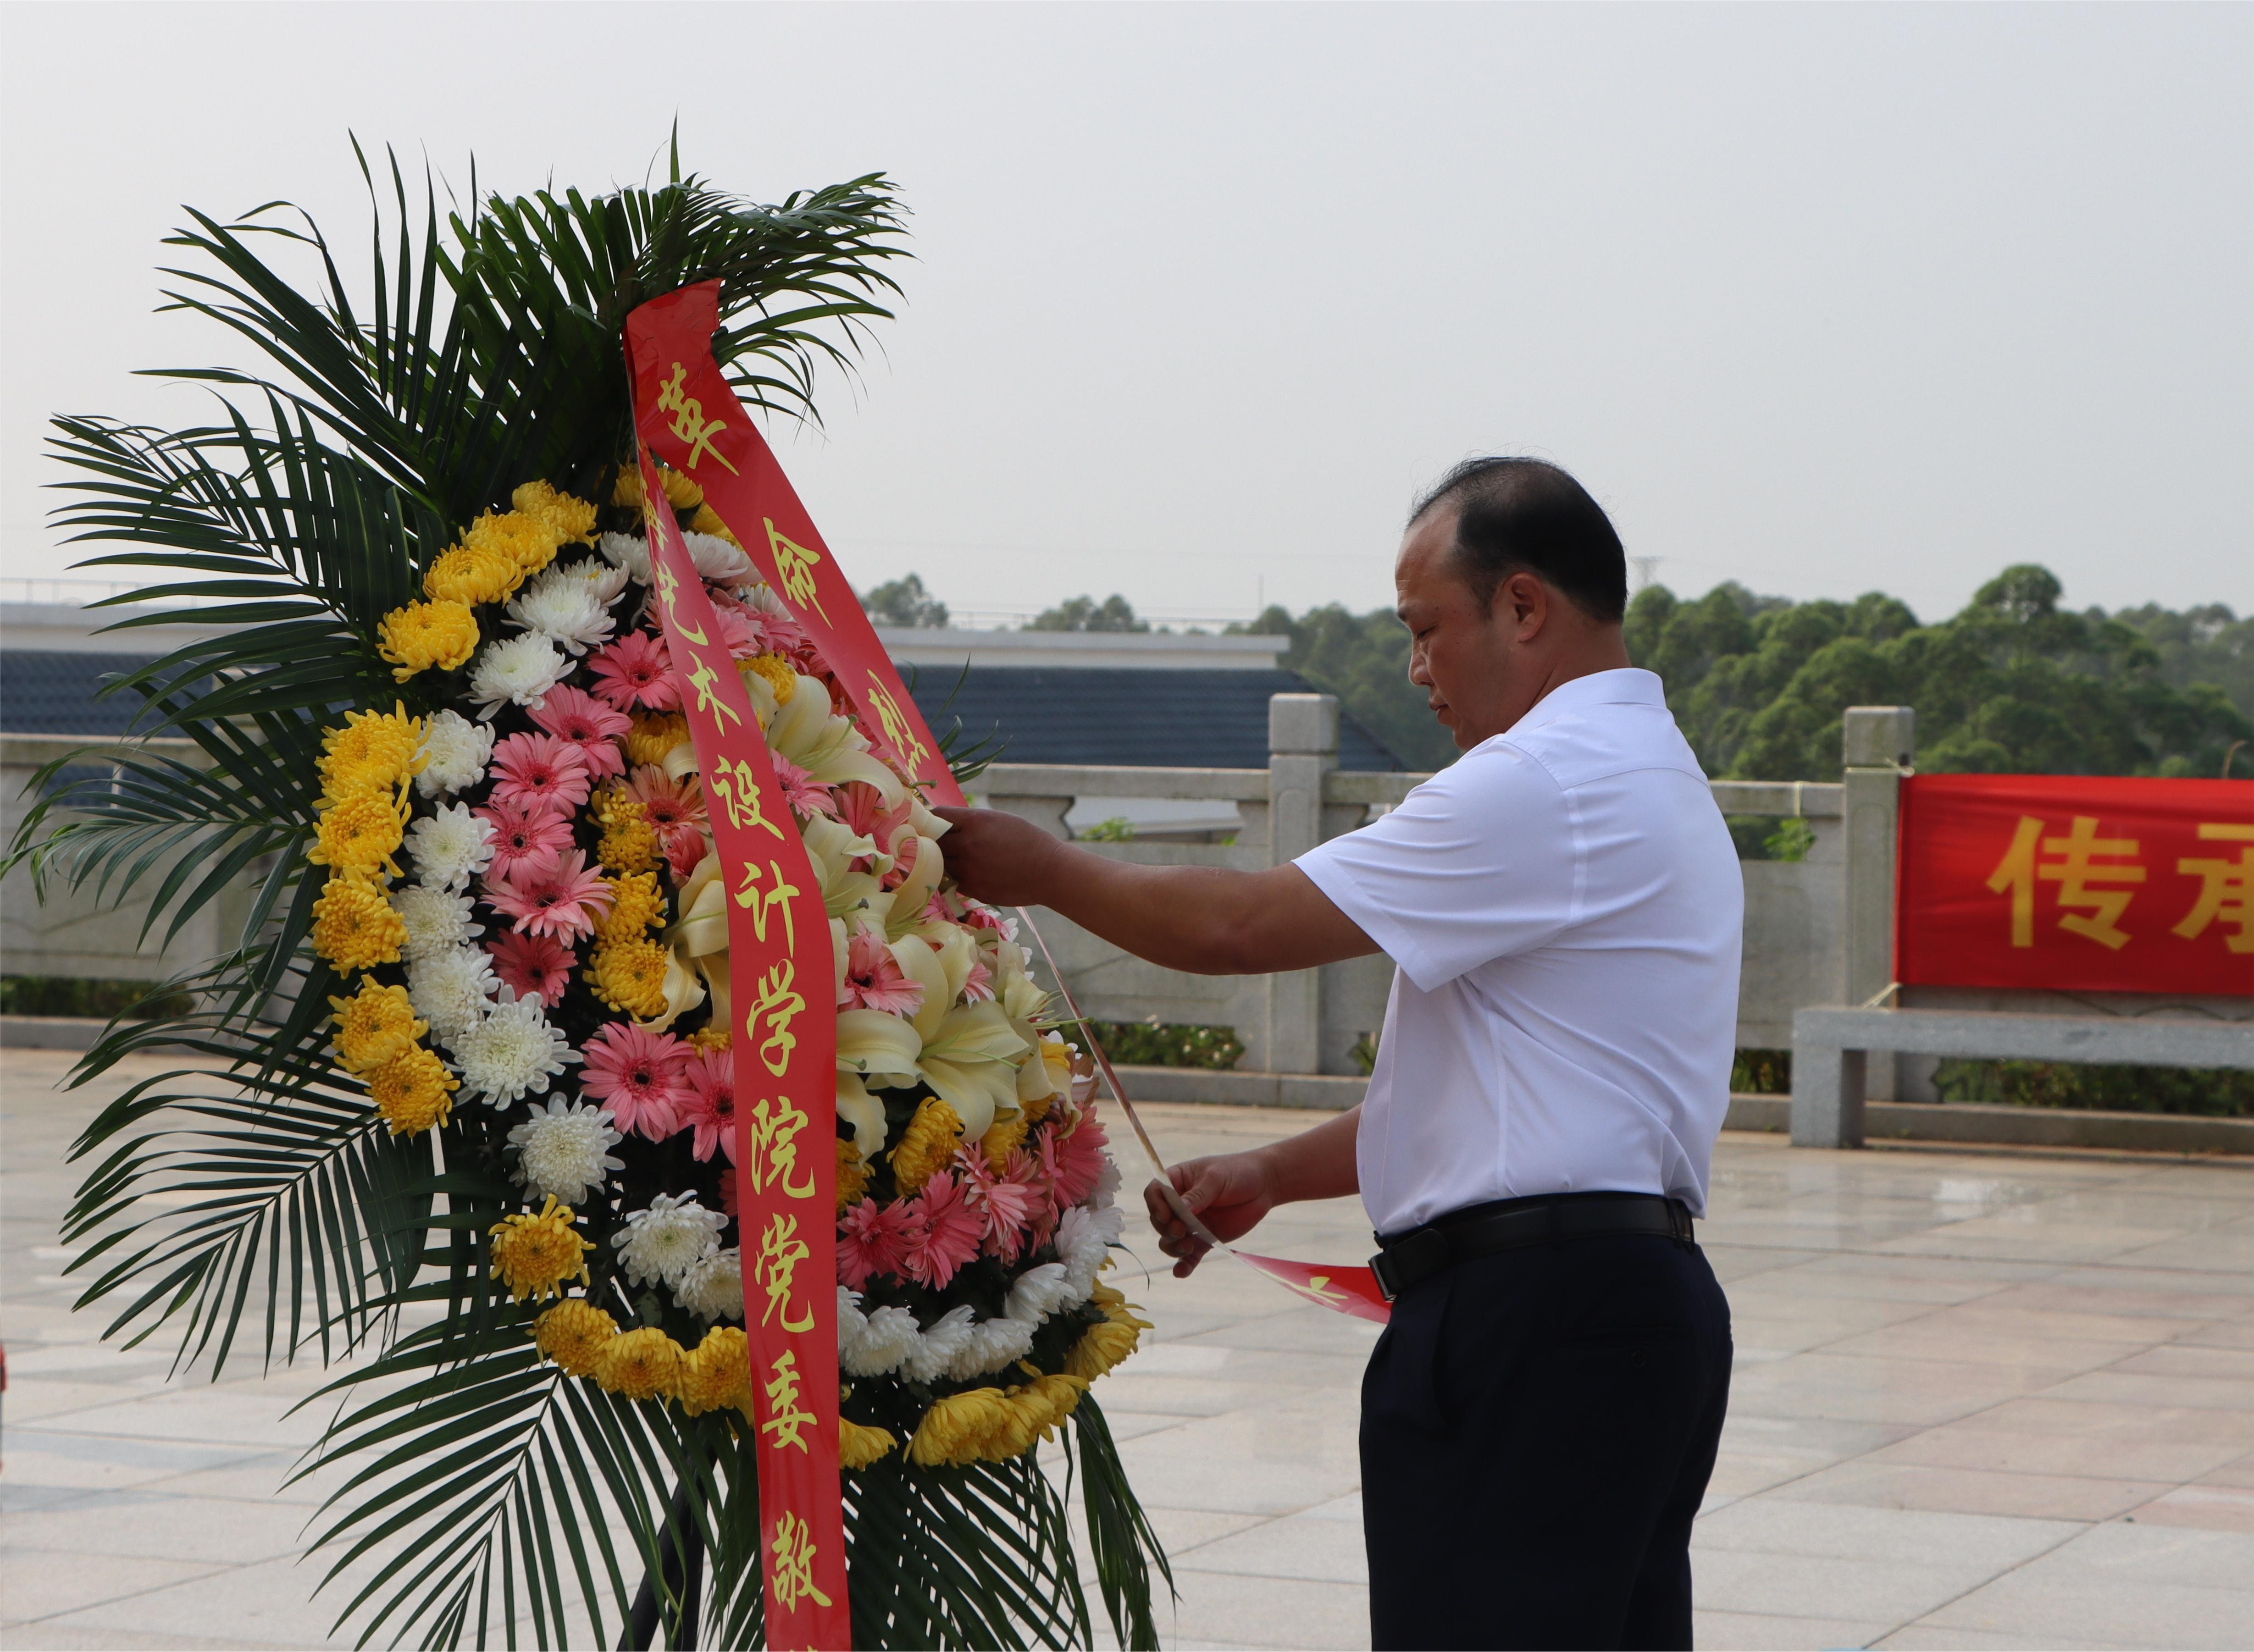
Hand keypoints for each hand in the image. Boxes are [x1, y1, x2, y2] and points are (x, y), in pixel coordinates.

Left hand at [930, 806, 1064, 906]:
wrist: (1050, 871)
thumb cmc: (1028, 840)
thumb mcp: (999, 820)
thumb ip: (970, 821)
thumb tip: (944, 824)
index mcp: (975, 822)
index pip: (937, 817)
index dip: (932, 820)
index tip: (933, 824)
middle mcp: (968, 845)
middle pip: (934, 843)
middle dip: (937, 843)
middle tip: (944, 844)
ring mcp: (969, 870)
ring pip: (942, 865)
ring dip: (947, 862)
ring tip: (964, 860)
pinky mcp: (974, 890)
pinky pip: (955, 882)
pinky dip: (959, 878)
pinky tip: (975, 874)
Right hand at [1144, 1151, 1277, 1278]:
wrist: (1263, 1185)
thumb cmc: (1238, 1172)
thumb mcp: (1216, 1178)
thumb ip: (1198, 1195)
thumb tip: (1182, 1210)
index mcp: (1177, 1181)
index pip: (1155, 1193)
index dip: (1155, 1205)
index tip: (1166, 1215)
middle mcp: (1180, 1204)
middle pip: (1159, 1220)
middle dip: (1166, 1228)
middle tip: (1182, 1231)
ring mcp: (1192, 1224)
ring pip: (1170, 1240)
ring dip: (1173, 1247)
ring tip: (1188, 1246)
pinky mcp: (1205, 1240)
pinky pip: (1190, 1256)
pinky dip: (1184, 1265)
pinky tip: (1181, 1273)